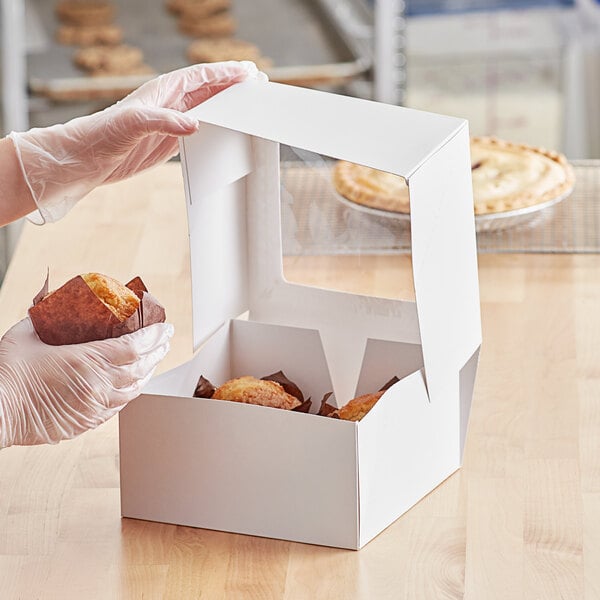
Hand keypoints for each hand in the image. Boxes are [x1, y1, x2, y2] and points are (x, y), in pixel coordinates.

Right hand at [0, 318, 172, 447]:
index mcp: (89, 360)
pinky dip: (131, 392)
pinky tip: (133, 385)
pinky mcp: (88, 421)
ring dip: (148, 372)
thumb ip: (46, 314)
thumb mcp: (28, 333)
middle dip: (158, 351)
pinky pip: (119, 406)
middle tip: (165, 339)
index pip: (135, 346)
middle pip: (142, 367)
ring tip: (154, 360)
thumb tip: (51, 299)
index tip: (165, 327)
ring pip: (135, 389)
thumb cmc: (8, 373)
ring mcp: (95, 406)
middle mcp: (99, 385)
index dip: (154, 336)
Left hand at [8, 61, 264, 222]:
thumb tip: (195, 123)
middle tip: (257, 83)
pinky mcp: (170, 141)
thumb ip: (165, 121)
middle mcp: (170, 103)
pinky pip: (200, 130)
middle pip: (209, 90)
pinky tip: (228, 131)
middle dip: (233, 86)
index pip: (201, 77)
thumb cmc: (104, 134)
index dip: (226, 73)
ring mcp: (171, 122)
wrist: (88, 158)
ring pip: (207, 109)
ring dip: (227, 106)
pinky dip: (217, 128)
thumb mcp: (134, 123)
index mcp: (163, 90)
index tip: (248, 72)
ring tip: (248, 105)